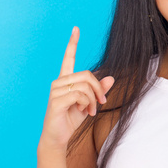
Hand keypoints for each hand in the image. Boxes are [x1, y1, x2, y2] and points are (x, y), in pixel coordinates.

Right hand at [39, 27, 114, 150]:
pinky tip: (84, 112)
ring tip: (91, 111)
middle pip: (87, 74)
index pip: (68, 58)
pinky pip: (80, 95)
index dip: (72, 43)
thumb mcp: (89, 103)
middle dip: (98, 89)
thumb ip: (99, 90)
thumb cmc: (70, 119)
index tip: (76, 29)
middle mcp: (58, 82)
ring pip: (85, 86)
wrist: (57, 137)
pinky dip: (87, 104)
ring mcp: (55, 90)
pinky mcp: (56, 101)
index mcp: (65, 80)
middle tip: (101, 103)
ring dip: (93, 100)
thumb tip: (111, 77)